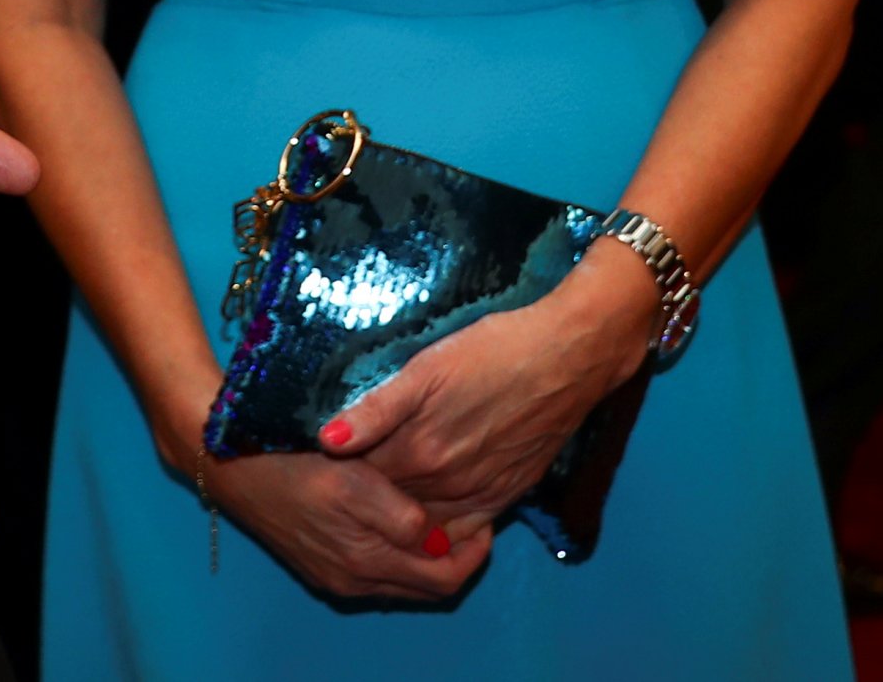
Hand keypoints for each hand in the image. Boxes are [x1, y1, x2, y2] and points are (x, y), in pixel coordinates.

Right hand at [209, 448, 492, 601]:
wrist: (233, 465)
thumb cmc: (297, 462)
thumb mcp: (352, 479)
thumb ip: (395, 513)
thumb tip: (432, 535)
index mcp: (366, 564)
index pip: (443, 580)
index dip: (473, 554)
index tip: (485, 517)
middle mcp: (354, 582)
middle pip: (426, 586)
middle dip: (455, 555)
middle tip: (472, 514)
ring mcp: (336, 576)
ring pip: (402, 579)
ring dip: (427, 554)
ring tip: (443, 510)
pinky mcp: (322, 563)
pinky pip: (377, 569)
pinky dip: (400, 551)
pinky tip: (401, 515)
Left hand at [318, 242, 658, 531]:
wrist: (568, 356)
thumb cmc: (495, 348)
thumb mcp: (429, 367)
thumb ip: (377, 408)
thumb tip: (324, 441)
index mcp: (418, 450)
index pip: (358, 480)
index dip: (335, 475)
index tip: (314, 467)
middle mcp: (444, 484)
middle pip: (387, 507)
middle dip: (361, 500)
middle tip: (336, 489)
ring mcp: (478, 495)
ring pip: (423, 525)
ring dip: (398, 519)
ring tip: (373, 505)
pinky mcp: (506, 496)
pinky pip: (463, 533)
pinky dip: (440, 533)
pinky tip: (426, 519)